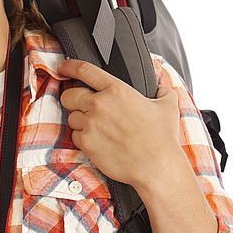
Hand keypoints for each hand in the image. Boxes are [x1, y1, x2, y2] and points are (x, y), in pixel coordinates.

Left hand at [57, 58, 182, 189]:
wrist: (156, 166)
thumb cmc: (161, 138)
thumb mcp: (168, 106)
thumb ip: (163, 91)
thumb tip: (163, 88)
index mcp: (116, 90)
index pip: (84, 70)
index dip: (69, 66)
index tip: (64, 67)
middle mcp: (100, 104)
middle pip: (69, 95)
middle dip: (72, 99)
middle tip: (82, 105)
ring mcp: (91, 124)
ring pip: (71, 117)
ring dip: (80, 121)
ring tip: (98, 128)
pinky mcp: (87, 143)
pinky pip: (75, 136)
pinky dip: (83, 138)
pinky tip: (98, 142)